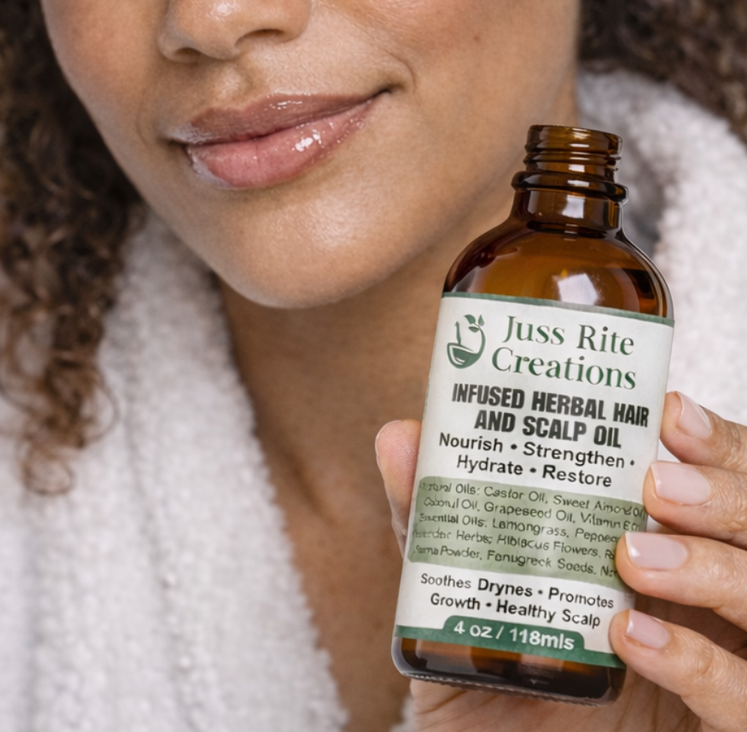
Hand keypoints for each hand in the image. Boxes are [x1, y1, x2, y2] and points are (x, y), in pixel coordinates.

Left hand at [377, 391, 746, 729]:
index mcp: (666, 553)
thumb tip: (399, 435)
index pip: (722, 479)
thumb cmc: (491, 704)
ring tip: (629, 556)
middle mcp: (709, 606)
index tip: (666, 410)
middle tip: (654, 484)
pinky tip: (631, 638)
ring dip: (714, 567)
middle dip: (723, 489)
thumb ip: (435, 532)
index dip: (713, 441)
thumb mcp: (457, 613)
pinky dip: (700, 663)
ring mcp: (725, 668)